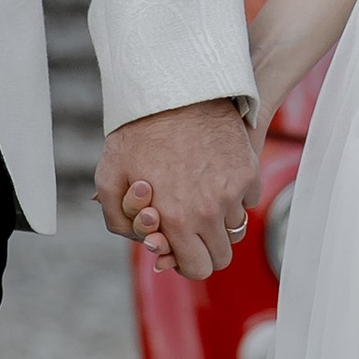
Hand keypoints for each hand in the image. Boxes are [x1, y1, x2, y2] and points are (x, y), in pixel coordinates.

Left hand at [95, 97, 258, 281]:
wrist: (175, 89)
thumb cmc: (138, 131)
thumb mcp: (109, 176)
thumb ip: (118, 219)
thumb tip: (142, 241)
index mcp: (177, 219)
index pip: (198, 269)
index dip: (187, 263)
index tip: (179, 247)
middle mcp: (210, 211)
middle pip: (223, 256)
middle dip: (205, 248)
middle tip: (190, 227)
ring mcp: (233, 190)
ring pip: (236, 228)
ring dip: (220, 220)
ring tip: (199, 195)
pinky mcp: (249, 170)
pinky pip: (249, 199)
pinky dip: (236, 195)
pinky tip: (215, 175)